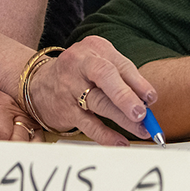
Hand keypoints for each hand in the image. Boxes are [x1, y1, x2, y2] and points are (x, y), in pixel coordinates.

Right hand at [28, 36, 157, 146]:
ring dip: (123, 119)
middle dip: (126, 96)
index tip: (152, 98)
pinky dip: (106, 135)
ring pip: (99, 103)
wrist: (37, 83)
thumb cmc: (79, 72)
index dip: (139, 83)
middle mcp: (80, 63)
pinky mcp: (64, 109)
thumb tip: (148, 99)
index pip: (120, 65)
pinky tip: (120, 142)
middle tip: (142, 113)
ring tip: (141, 130)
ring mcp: (70, 87)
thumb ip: (122, 76)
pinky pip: (88, 124)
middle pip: (106, 77)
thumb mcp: (99, 62)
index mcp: (94, 48)